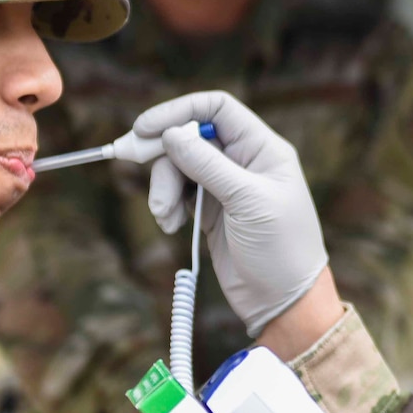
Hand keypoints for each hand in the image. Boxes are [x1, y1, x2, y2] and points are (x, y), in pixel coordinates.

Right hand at [134, 91, 330, 335]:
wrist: (284, 302)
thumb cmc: (281, 249)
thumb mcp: (247, 201)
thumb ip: (208, 165)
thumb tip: (171, 134)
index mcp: (262, 149)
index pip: (218, 109)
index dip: (180, 111)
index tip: (146, 127)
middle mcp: (243, 162)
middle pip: (190, 137)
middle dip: (163, 154)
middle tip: (128, 160)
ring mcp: (225, 187)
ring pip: (179, 167)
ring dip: (162, 187)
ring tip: (164, 216)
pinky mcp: (210, 212)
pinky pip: (178, 194)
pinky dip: (167, 206)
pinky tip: (170, 226)